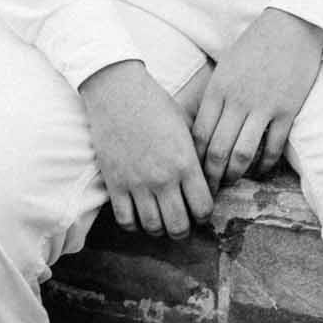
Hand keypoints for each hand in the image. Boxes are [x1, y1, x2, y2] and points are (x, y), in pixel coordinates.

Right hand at [79, 61, 213, 238]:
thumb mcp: (186, 126)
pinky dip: (134, 225)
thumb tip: (208, 178)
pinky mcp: (114, 184)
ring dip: (160, 230)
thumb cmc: (155, 104)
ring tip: (162, 222)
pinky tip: (139, 217)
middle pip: (179, 226)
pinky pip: (126, 220)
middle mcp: (163, 178)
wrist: (117, 92)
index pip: (203, 207)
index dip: (205, 215)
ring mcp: (137, 183)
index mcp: (185, 163)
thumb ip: (197, 155)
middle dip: (184, 230)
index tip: (200, 210)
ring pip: (153, 227)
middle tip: (183, 224)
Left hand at [191, 8, 322, 188]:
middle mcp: (236, 101)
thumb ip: (215, 96)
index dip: (194, 160)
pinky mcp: (286, 111)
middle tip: (210, 189)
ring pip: (241, 154)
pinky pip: (272, 147)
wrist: (292, 25)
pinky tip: (261, 170)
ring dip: (234, 174)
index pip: (199, 135)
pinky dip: (264, 164)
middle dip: (211, 176)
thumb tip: (203, 126)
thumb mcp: (225, 68)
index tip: (193, 173)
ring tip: (232, 182)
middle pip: (216, 150)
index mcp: (218, 90)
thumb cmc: (256, 45)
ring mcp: (262, 107)